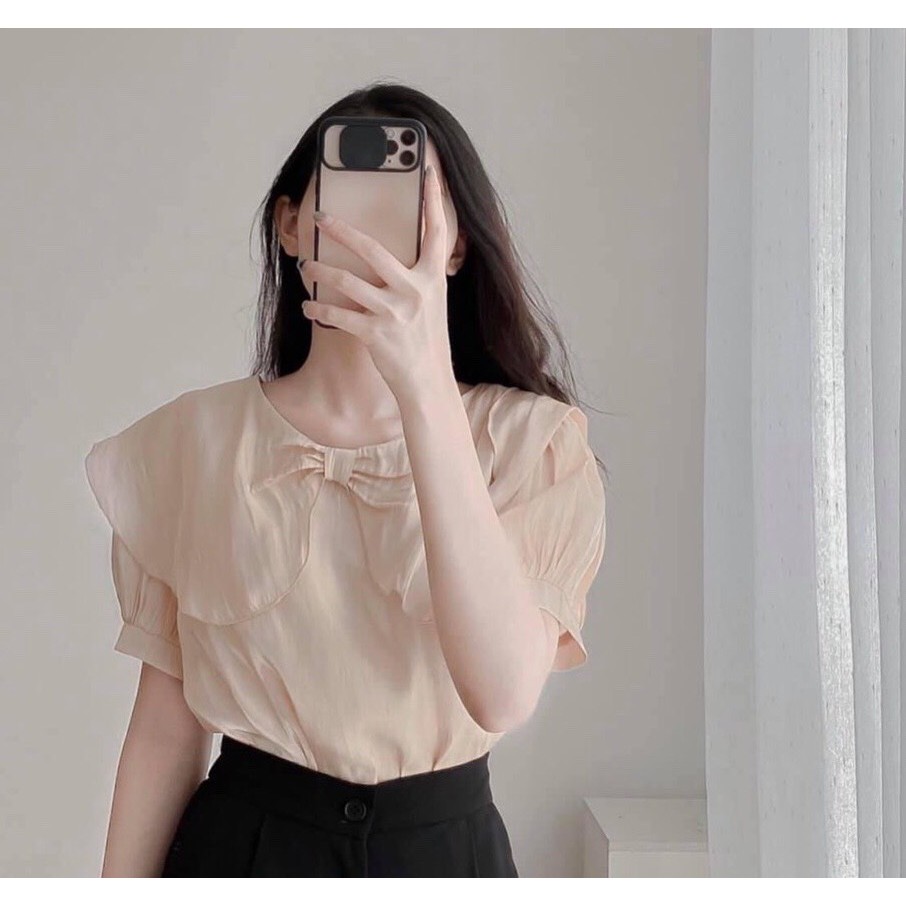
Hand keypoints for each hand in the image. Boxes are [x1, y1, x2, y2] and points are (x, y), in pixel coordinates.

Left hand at [298, 164, 454, 399]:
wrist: (427, 382)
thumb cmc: (426, 340)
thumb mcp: (430, 303)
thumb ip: (415, 276)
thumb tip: (384, 253)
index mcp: (432, 279)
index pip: (435, 231)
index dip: (433, 199)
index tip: (428, 169)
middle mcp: (415, 291)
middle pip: (372, 249)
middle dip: (341, 230)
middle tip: (321, 218)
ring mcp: (395, 312)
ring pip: (347, 281)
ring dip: (320, 271)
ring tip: (306, 265)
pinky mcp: (376, 334)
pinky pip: (338, 315)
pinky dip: (319, 308)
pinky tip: (308, 305)